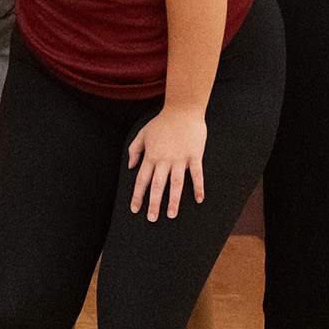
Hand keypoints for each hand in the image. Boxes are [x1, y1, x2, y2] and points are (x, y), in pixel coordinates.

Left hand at [127, 106, 206, 222]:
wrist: (182, 110)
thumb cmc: (162, 122)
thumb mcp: (142, 134)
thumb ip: (134, 150)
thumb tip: (130, 166)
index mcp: (151, 156)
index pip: (141, 180)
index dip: (137, 195)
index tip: (135, 209)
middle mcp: (164, 160)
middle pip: (157, 186)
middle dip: (153, 203)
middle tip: (151, 219)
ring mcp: (180, 159)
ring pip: (176, 184)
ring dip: (173, 200)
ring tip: (171, 216)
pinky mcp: (195, 156)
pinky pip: (197, 175)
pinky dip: (198, 187)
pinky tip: (199, 200)